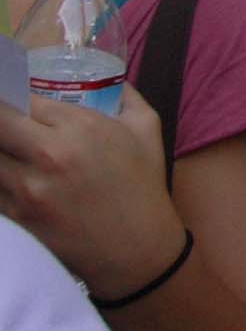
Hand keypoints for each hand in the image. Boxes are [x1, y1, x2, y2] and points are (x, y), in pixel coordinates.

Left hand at [0, 85, 182, 298]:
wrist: (137, 250)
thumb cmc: (143, 186)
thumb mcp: (147, 128)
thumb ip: (127, 95)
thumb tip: (110, 79)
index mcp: (78, 128)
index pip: (23, 99)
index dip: (14, 96)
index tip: (15, 100)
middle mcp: (47, 155)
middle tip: (6, 123)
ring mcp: (27, 190)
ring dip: (2, 153)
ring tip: (13, 153)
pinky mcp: (17, 218)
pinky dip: (1, 181)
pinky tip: (13, 176)